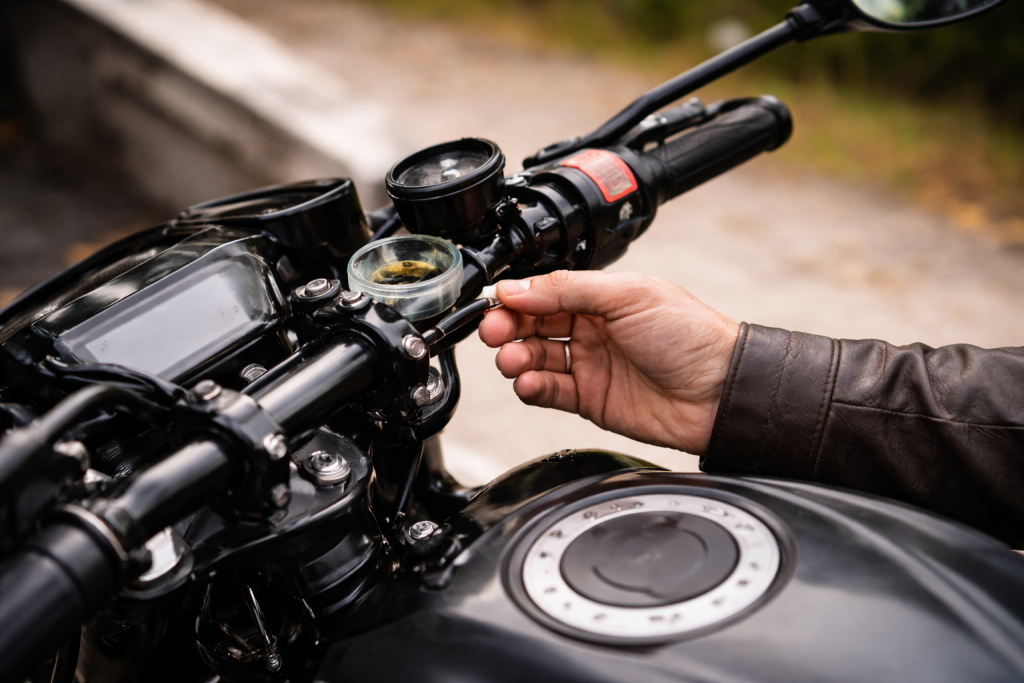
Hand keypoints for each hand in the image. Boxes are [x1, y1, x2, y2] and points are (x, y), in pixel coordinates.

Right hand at [477, 271, 739, 453]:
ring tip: (512, 360)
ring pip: (535, 358)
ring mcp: (590, 364)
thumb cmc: (690, 336)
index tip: (497, 303)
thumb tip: (517, 287)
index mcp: (601, 296)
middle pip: (533, 325)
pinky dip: (532, 387)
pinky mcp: (589, 399)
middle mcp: (592, 328)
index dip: (518, 298)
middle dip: (508, 328)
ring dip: (516, 358)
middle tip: (494, 332)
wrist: (718, 393)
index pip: (545, 293)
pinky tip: (528, 382)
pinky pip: (549, 391)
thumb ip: (568, 289)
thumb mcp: (627, 296)